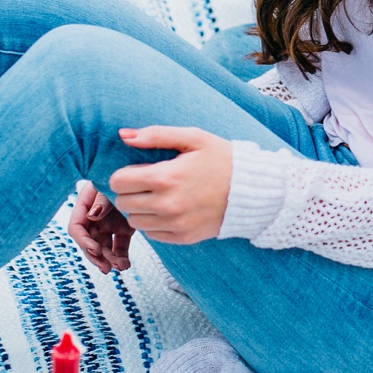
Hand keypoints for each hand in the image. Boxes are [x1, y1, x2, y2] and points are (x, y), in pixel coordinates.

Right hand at [67, 180, 134, 272]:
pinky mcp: (122, 229)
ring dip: (110, 260)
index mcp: (84, 207)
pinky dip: (122, 257)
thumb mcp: (106, 186)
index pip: (76, 228)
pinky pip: (120, 247)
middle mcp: (94, 219)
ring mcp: (108, 225)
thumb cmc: (116, 176)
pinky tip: (126, 265)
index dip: (84, 241)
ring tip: (121, 267)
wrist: (133, 172)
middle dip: (97, 257)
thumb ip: (101, 200)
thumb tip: (92, 215)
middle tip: (106, 268)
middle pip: (90, 243)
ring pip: (105, 248)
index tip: (95, 249)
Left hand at [109, 127, 233, 244]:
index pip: (118, 182)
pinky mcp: (183, 237)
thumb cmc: (222, 159)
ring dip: (140, 209)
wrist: (253, 190)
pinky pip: (151, 234)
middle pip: (123, 203)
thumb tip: (123, 135)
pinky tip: (169, 210)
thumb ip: (156, 135)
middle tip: (146, 183)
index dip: (123, 174)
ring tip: (158, 197)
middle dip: (130, 191)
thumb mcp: (193, 138)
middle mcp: (167, 204)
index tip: (137, 170)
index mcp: (166, 177)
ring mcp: (175, 224)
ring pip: (134, 221)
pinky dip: (154, 223)